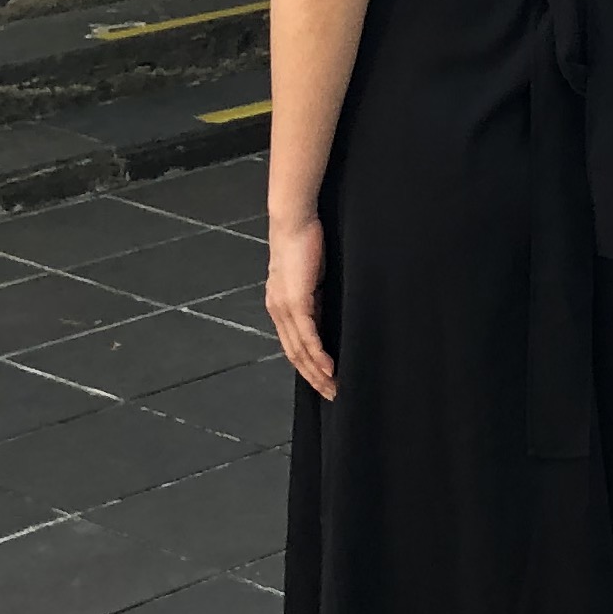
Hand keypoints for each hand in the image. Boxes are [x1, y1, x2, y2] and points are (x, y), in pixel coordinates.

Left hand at [267, 213, 336, 399]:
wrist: (293, 219)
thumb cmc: (306, 239)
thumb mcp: (311, 273)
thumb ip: (316, 294)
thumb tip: (331, 309)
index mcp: (280, 304)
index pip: (293, 344)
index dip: (308, 366)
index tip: (325, 381)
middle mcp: (278, 310)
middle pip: (295, 354)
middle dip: (314, 378)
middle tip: (333, 394)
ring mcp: (284, 307)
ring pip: (300, 350)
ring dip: (317, 372)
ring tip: (334, 387)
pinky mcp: (295, 301)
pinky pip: (306, 336)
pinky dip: (318, 355)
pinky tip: (329, 369)